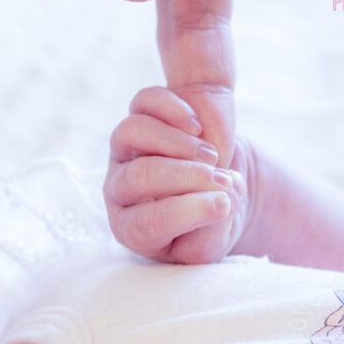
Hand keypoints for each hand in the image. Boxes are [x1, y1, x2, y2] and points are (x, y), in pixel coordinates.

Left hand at [104, 86, 249, 262]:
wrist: (220, 186)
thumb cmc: (211, 221)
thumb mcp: (213, 242)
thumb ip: (213, 232)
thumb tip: (222, 201)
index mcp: (131, 228)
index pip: (146, 223)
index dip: (187, 213)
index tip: (223, 204)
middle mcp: (120, 188)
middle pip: (138, 176)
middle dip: (186, 177)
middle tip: (222, 180)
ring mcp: (125, 149)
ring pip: (129, 133)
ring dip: (176, 143)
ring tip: (211, 156)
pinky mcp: (139, 116)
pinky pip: (144, 102)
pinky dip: (173, 110)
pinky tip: (197, 127)